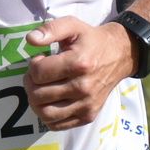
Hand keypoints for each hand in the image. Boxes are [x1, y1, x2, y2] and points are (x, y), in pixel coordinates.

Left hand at [23, 16, 136, 130]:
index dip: (33, 64)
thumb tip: (31, 40)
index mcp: (78, 63)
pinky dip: (47, 116)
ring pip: (45, 113)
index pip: (38, 73)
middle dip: (30, 83)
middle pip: (38, 95)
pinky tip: (50, 101)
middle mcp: (83, 87)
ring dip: (35, 102)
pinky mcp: (88, 116)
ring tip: (41, 89)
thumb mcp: (73, 25)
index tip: (41, 59)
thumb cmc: (91, 40)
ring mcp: (86, 104)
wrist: (119, 55)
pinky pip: (57, 125)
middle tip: (38, 75)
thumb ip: (50, 29)